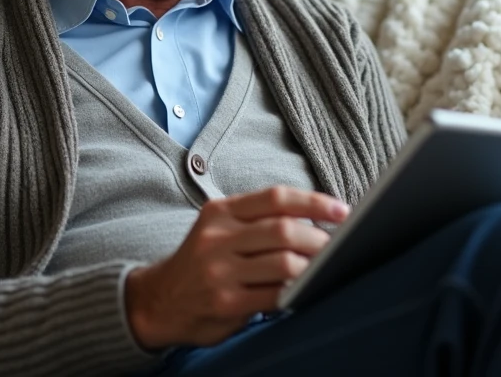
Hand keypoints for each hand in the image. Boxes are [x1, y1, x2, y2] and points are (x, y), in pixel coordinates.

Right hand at [125, 186, 349, 349]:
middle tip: (339, 248)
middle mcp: (217, 237)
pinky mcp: (225, 302)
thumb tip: (315, 221)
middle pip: (283, 230)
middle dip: (320, 240)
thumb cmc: (201, 261)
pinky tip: (304, 291)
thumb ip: (256, 221)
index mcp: (220, 212)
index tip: (342, 210)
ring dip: (314, 266)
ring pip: (284, 262)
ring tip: (326, 269)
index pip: (275, 197)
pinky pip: (275, 295)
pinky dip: (297, 292)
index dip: (314, 202)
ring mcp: (220, 271)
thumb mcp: (218, 229)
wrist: (158, 300)